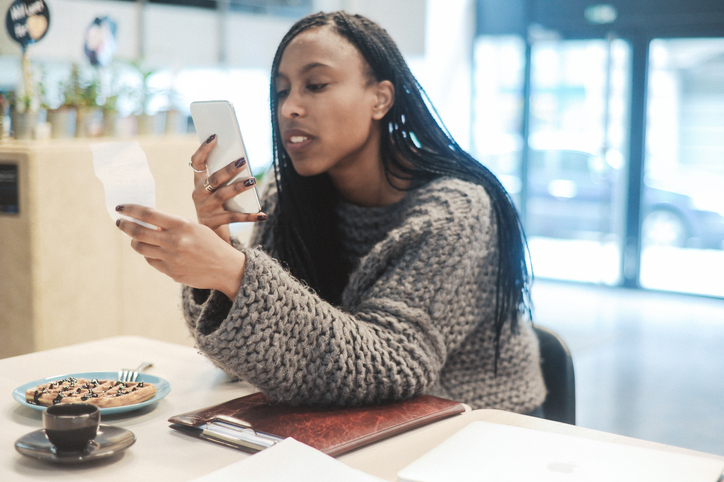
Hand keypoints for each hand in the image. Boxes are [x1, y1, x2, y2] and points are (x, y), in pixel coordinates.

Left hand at [115, 204, 245, 299]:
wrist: (226, 268)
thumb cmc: (211, 244)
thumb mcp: (194, 228)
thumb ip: (172, 225)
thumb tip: (147, 222)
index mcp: (182, 225)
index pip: (148, 214)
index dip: (131, 210)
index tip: (120, 207)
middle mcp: (175, 241)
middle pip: (138, 232)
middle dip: (125, 226)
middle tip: (120, 222)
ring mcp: (172, 258)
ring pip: (141, 248)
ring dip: (135, 241)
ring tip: (136, 238)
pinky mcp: (171, 272)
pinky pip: (151, 261)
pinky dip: (149, 254)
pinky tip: (154, 250)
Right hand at [190, 135, 266, 243]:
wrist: (207, 235)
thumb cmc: (216, 207)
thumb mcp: (214, 192)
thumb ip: (223, 178)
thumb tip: (243, 162)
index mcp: (198, 183)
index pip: (196, 162)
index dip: (203, 149)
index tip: (214, 136)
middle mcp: (198, 195)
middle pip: (214, 179)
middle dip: (228, 169)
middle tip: (242, 160)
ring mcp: (206, 209)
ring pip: (223, 195)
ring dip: (238, 187)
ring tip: (252, 181)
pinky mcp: (215, 223)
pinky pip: (235, 218)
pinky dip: (250, 216)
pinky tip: (263, 214)